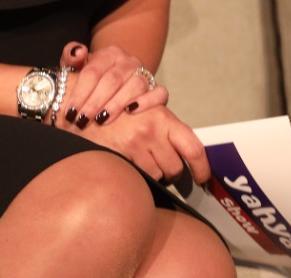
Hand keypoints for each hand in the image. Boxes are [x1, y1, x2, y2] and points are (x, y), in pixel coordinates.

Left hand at [57, 41, 168, 130]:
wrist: (115, 80)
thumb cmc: (92, 77)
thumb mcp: (78, 66)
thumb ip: (71, 56)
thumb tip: (78, 52)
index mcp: (110, 53)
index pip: (93, 71)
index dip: (80, 92)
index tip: (70, 111)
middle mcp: (129, 61)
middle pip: (113, 80)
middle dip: (95, 103)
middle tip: (82, 120)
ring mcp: (144, 73)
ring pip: (135, 85)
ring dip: (117, 104)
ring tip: (102, 120)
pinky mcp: (156, 88)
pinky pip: (159, 93)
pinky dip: (147, 101)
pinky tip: (131, 111)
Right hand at [76, 104, 211, 185]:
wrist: (87, 111)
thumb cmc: (121, 114)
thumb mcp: (147, 113)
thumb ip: (166, 130)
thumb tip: (185, 155)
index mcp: (164, 118)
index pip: (193, 148)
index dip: (202, 168)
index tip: (203, 179)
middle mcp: (153, 131)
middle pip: (175, 168)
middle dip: (171, 173)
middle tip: (162, 168)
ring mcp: (135, 146)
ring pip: (157, 176)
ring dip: (153, 176)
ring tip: (140, 162)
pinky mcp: (120, 156)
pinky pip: (138, 178)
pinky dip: (137, 178)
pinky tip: (129, 166)